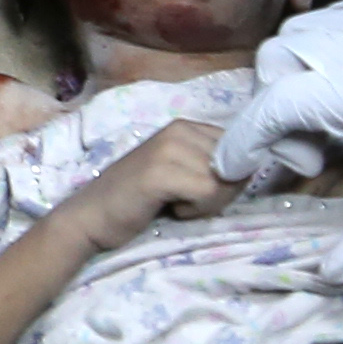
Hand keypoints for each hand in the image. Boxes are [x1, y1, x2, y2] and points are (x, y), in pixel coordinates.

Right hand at [66, 112, 235, 250]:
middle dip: (220, 192)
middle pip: (235, 165)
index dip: (230, 178)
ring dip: (207, 204)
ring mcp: (168, 148)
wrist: (90, 218)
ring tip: (175, 204)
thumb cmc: (137, 201)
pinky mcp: (160, 171)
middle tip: (186, 201)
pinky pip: (207, 193)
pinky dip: (195, 210)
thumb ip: (210, 165)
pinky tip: (171, 209)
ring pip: (223, 181)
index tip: (199, 191)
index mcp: (186, 126)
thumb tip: (252, 170)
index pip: (239, 148)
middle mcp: (179, 129)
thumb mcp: (180, 173)